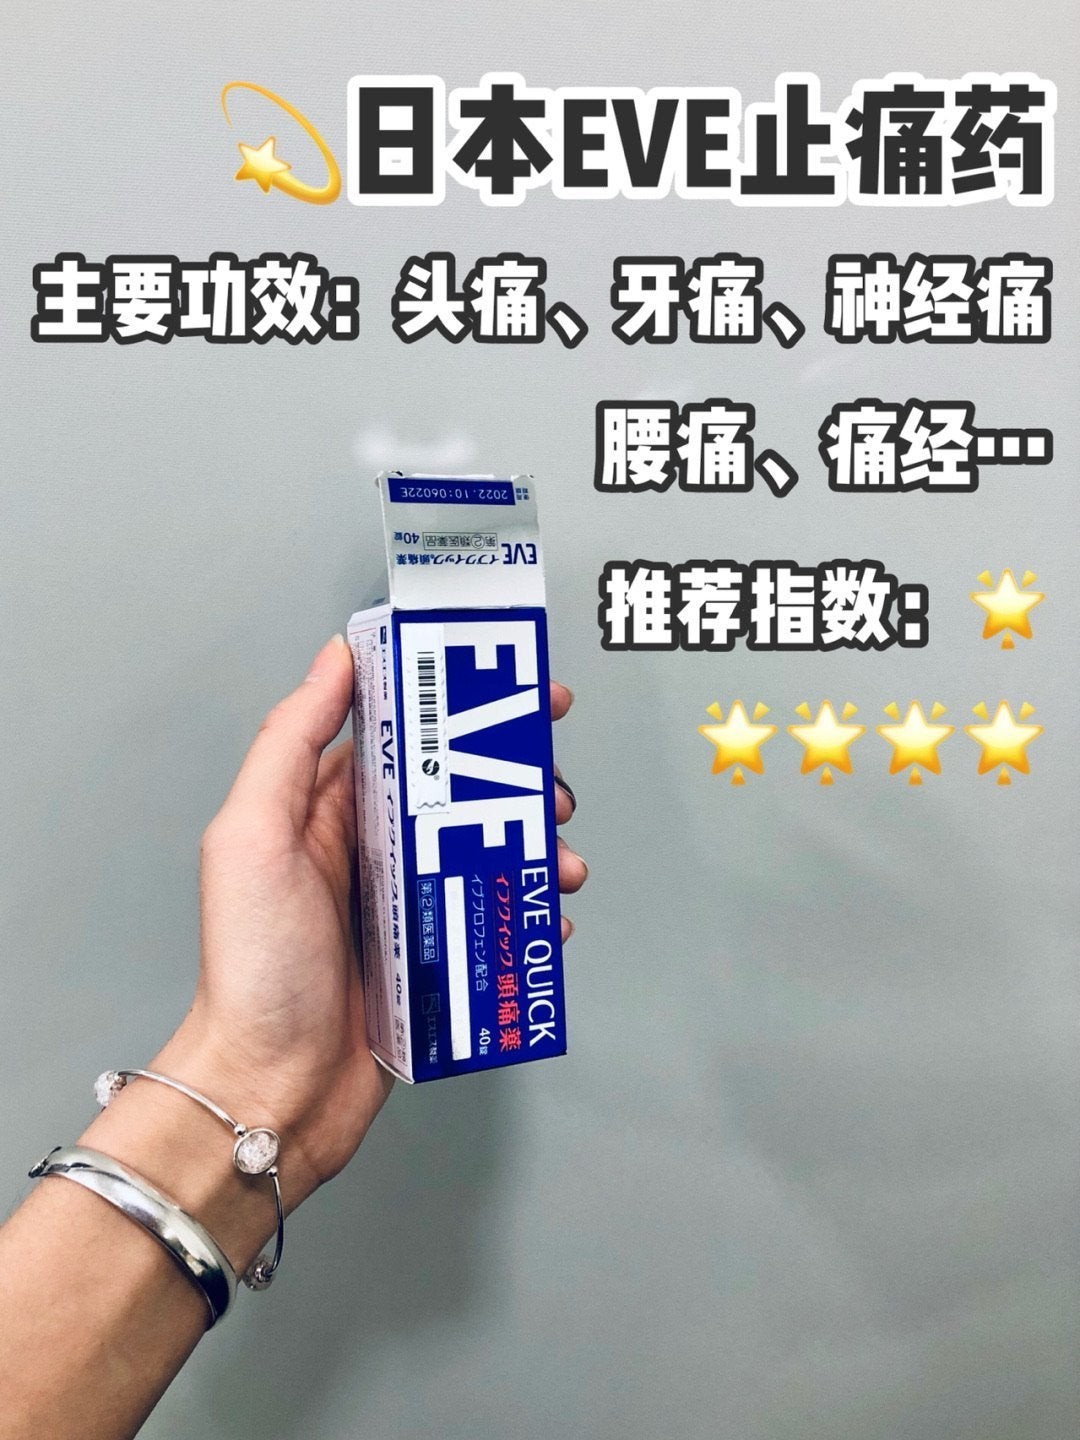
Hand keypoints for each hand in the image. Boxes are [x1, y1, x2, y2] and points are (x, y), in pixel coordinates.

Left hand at [155, 636, 584, 1209]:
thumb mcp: (253, 837)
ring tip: (560, 863)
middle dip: (517, 782)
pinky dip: (532, 911)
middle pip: (461, 791)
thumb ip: (289, 744)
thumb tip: (332, 660)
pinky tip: (548, 917)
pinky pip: (499, 917)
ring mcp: (410, 904)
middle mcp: (373, 851)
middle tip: (551, 790)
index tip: (518, 690)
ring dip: (538, 848)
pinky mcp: (439, 956)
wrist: (273, 1089)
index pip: (403, 735)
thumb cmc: (253, 970)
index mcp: (329, 811)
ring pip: (492, 852)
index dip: (462, 706)